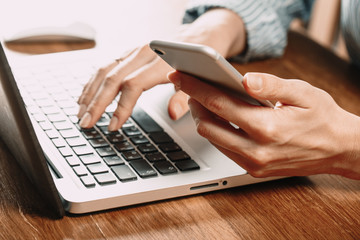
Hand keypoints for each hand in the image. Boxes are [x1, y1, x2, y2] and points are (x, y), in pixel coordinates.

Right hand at [77, 8, 245, 130]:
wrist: (202, 34)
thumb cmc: (202, 59)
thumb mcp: (203, 80)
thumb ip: (186, 97)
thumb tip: (172, 114)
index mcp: (162, 61)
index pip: (133, 85)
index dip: (121, 107)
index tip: (113, 126)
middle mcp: (144, 53)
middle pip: (113, 78)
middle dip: (97, 103)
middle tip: (86, 124)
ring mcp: (135, 50)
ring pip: (105, 70)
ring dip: (90, 93)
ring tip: (80, 113)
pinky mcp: (130, 52)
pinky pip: (107, 65)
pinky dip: (93, 81)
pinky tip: (86, 94)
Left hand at [168, 71, 359, 179]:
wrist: (338, 149)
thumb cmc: (322, 118)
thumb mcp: (303, 93)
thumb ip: (272, 85)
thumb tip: (245, 78)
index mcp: (267, 127)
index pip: (218, 103)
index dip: (194, 87)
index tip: (179, 75)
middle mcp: (256, 150)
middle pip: (207, 125)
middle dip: (193, 103)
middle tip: (191, 86)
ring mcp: (254, 164)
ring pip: (212, 139)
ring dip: (203, 118)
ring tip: (204, 100)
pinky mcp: (254, 170)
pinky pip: (224, 150)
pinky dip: (216, 132)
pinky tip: (220, 118)